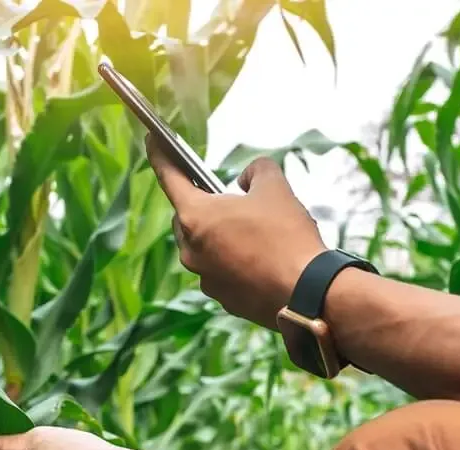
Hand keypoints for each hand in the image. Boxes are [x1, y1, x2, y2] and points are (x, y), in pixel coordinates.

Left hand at [146, 135, 326, 328]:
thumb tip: (248, 177)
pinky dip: (232, 260)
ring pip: (203, 246)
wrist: (306, 293)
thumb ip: (257, 170)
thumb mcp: (275, 187)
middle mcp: (191, 250)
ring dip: (219, 234)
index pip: (169, 178)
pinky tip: (259, 256)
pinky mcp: (222, 298)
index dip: (160, 155)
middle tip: (228, 197)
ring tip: (251, 229)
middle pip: (187, 217)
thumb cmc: (286, 237)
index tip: (153, 142)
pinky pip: (220, 270)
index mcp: (196, 217)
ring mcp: (205, 277)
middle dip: (203, 204)